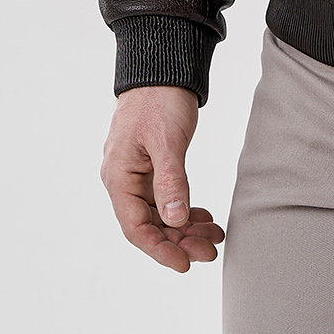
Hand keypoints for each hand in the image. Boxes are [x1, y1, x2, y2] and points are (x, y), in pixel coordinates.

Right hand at [100, 85, 223, 272]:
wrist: (162, 68)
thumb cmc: (159, 99)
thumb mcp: (167, 141)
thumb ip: (170, 181)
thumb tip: (174, 220)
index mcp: (119, 177)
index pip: (136, 228)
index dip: (160, 250)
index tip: (186, 264)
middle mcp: (123, 180)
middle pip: (150, 225)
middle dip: (180, 241)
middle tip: (211, 250)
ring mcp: (136, 174)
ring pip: (160, 214)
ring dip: (185, 228)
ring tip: (214, 235)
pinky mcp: (151, 166)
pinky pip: (165, 198)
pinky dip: (185, 210)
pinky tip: (204, 216)